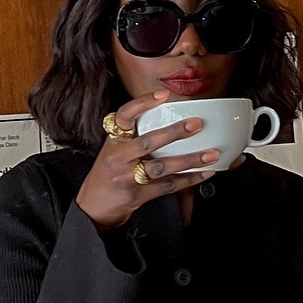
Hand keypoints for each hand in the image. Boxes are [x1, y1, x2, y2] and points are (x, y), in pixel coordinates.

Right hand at [75, 91, 219, 230]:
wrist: (92, 207)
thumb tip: (171, 121)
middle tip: (196, 124)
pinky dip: (188, 180)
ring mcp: (127, 177)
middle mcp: (118, 157)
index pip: (124, 116)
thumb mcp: (114, 150)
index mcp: (113, 141)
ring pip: (161, 167)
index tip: (163, 95)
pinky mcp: (137, 195)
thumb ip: (134, 137)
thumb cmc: (108, 174)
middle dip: (174, 133)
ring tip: (210, 154)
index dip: (142, 103)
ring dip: (189, 160)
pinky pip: (167, 186)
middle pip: (147, 142)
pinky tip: (203, 174)